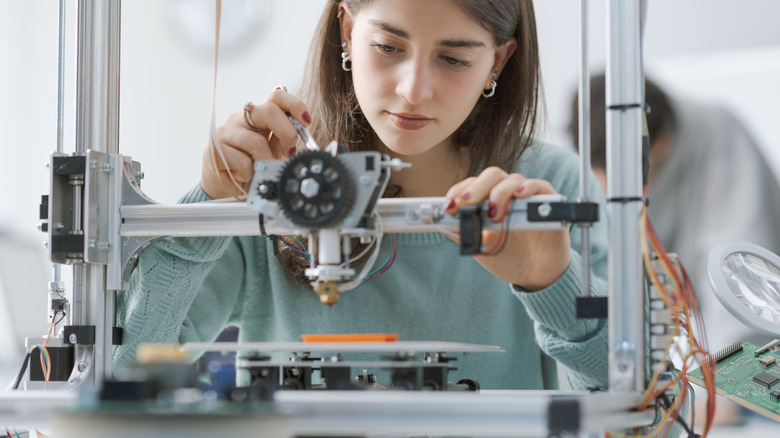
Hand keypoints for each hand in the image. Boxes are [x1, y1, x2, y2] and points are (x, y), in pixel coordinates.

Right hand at [201, 89, 311, 199]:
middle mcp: (241, 118)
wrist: (224, 185)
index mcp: (258, 117)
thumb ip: (283, 143)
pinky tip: (244, 176)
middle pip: (268, 111)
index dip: (295, 104)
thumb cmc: (250, 166)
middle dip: (287, 132)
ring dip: (266, 162)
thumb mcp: (272, 153)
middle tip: (289, 152)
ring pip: (256, 142)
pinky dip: (249, 173)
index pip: (276, 97)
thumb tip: (297, 143)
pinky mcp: (215, 148)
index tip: (307, 121)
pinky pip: (242, 161)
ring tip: (263, 171)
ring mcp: (226, 131)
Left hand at [444, 166, 570, 290]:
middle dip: (476, 188)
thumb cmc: (508, 258)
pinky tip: (520, 195)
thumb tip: (443, 221)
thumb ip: (465, 232)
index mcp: (489, 200)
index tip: (449, 206)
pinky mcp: (549, 203)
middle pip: (492, 176)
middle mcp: (508, 194)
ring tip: (493, 214)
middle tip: (465, 203)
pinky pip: (540, 186)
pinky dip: (529, 187)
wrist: (535, 276)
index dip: (459, 191)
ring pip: (512, 180)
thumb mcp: (481, 247)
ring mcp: (528, 197)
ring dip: (499, 193)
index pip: (473, 185)